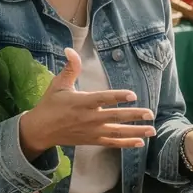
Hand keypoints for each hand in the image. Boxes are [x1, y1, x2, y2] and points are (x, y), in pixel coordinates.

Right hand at [19, 48, 156, 158]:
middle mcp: (88, 118)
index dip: (118, 96)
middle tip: (150, 114)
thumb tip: (70, 49)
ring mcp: (91, 131)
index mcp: (81, 102)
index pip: (102, 99)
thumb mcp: (58, 84)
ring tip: (152, 130)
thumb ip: (70, 68)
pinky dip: (126, 143)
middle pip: (114, 116)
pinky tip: (140, 142)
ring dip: (135, 132)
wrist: (40, 130)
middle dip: (134, 115)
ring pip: (117, 132)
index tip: (133, 95)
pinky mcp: (92, 140)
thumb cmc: (51, 105)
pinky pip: (112, 143)